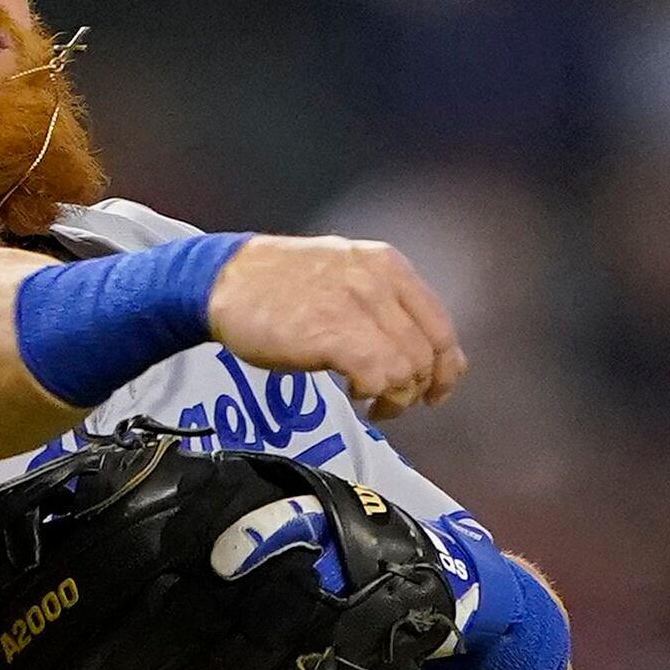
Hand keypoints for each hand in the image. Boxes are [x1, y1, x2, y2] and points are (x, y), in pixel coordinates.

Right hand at [208, 235, 466, 420]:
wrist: (225, 280)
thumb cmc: (277, 285)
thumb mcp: (343, 275)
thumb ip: (382, 303)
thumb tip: (413, 348)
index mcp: (388, 265)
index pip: (441, 326)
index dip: (445, 368)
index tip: (433, 392)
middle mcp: (379, 281)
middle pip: (428, 353)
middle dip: (418, 388)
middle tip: (394, 405)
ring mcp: (358, 305)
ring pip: (408, 368)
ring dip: (395, 396)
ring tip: (371, 403)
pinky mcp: (334, 332)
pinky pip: (379, 376)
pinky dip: (374, 394)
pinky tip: (355, 395)